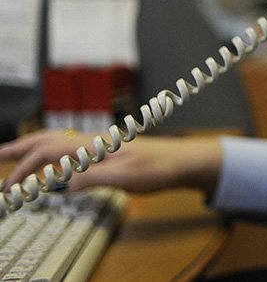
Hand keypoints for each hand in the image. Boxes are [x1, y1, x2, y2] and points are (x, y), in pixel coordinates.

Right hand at [0, 130, 222, 194]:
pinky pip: (67, 146)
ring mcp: (98, 144)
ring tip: (10, 155)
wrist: (184, 160)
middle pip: (45, 141)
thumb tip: (63, 183)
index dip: (24, 170)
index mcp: (92, 147)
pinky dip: (48, 151)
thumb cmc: (160, 168)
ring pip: (55, 141)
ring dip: (30, 148)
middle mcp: (91, 142)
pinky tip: (47, 159)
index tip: (10, 189)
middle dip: (17, 150)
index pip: (46, 154)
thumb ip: (93, 179)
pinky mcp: (106, 151)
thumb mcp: (127, 178)